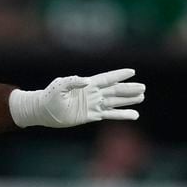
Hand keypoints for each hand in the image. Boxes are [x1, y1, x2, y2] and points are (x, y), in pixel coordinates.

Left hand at [9, 68, 145, 127]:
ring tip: (141, 97)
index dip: (118, 75)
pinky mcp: (91, 115)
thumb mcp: (59, 86)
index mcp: (86, 85)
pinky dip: (122, 115)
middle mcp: (92, 94)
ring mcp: (92, 104)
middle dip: (128, 89)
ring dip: (127, 100)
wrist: (43, 111)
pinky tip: (134, 115)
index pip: (106, 79)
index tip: (132, 71)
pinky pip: (109, 115)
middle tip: (143, 87)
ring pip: (114, 101)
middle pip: (114, 90)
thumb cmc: (49, 96)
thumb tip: (87, 81)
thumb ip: (73, 82)